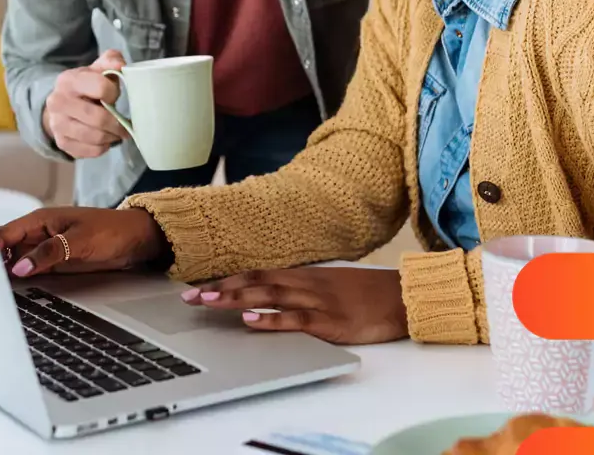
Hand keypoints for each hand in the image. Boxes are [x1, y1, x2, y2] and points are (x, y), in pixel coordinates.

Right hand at [0, 206, 170, 277]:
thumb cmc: (111, 229)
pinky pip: (29, 271)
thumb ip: (50, 252)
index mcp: (39, 220)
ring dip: (2, 274)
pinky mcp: (52, 264)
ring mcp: (43, 250)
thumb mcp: (80, 240)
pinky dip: (18, 280)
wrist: (135, 240)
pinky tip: (9, 292)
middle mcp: (37, 235)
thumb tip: (20, 266)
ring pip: (13, 262)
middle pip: (4, 249)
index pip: (4, 233)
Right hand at [42, 50, 127, 158]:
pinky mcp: (61, 143)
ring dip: (112, 137)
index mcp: (68, 80)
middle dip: (117, 123)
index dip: (114, 93)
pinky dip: (103, 147)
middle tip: (127, 125)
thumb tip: (121, 65)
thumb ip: (111, 61)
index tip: (115, 95)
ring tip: (118, 133)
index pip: (100, 87)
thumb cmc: (87, 85)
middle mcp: (57, 102)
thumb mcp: (97, 68)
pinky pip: (90, 151)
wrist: (62, 104)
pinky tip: (105, 140)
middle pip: (98, 118)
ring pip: (95, 137)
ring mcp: (57, 124)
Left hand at [181, 267, 407, 344]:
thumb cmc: (367, 294)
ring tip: (208, 302)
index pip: (257, 273)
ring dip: (235, 297)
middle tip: (190, 296)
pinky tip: (250, 319)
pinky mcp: (329, 320)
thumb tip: (272, 294)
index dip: (226, 279)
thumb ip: (301, 289)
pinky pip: (295, 318)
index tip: (198, 285)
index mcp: (304, 276)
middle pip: (255, 281)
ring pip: (268, 295)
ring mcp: (317, 300)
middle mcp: (305, 284)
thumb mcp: (329, 286)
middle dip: (220, 288)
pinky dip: (270, 318)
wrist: (403, 296)